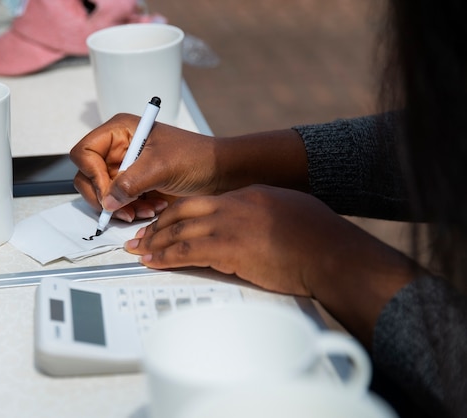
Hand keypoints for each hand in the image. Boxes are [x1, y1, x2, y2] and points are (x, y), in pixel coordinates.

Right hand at [70, 113, 216, 221]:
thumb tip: (107, 201)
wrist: (219, 173)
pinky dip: (131, 210)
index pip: (85, 152)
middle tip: (122, 209)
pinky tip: (152, 208)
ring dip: (120, 207)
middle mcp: (117, 149)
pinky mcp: (134, 186)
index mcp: (120, 131)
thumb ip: (131, 182)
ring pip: (102, 194)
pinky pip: (119, 203)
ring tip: (145, 210)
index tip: (109, 192)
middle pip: (88, 176)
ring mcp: (124, 168)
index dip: (92, 174)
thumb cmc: (196, 157)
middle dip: (105, 197)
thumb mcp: (161, 166)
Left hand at [125, 185, 414, 312]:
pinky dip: (165, 256)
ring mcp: (229, 225)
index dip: (177, 213)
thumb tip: (250, 224)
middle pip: (182, 211)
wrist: (331, 253)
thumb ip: (263, 213)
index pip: (201, 202)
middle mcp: (232, 206)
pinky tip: (153, 262)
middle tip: (141, 236)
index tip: (164, 223)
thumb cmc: (318, 237)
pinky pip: (186, 251)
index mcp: (246, 196)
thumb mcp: (288, 211)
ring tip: (139, 251)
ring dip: (155, 242)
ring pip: (179, 230)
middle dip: (158, 225)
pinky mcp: (228, 249)